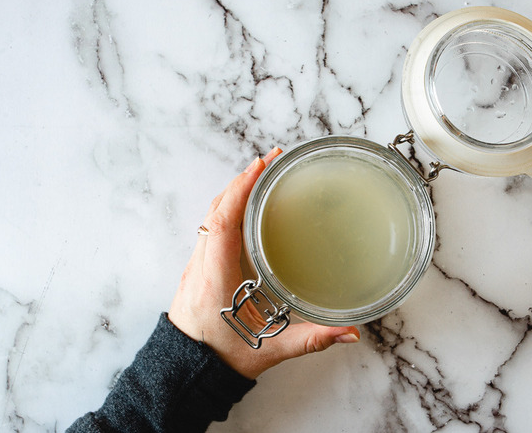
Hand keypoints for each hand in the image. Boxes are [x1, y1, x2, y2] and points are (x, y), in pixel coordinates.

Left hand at [168, 147, 359, 379]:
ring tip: (262, 174)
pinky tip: (247, 207)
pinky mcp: (199, 269)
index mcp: (216, 275)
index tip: (261, 165)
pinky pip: (211, 228)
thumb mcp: (269, 351)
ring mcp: (197, 264)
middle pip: (217, 209)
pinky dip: (228, 208)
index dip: (241, 188)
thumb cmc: (219, 359)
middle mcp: (202, 263)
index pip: (223, 219)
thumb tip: (348, 333)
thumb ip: (310, 340)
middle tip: (271, 160)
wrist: (184, 371)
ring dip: (234, 191)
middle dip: (243, 180)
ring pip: (211, 216)